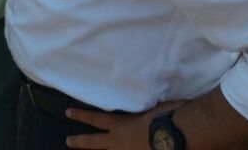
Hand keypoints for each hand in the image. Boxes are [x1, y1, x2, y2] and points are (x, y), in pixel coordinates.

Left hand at [65, 101, 183, 149]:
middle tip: (68, 141)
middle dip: (80, 141)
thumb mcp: (152, 107)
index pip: (96, 118)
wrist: (179, 134)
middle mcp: (121, 142)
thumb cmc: (168, 115)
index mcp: (122, 125)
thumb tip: (146, 106)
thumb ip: (144, 110)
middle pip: (95, 142)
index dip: (81, 115)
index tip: (67, 113)